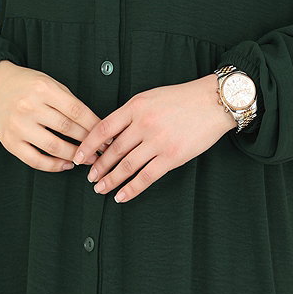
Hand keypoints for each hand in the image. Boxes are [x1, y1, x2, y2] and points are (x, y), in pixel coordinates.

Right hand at [0, 60, 105, 171]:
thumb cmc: (24, 84)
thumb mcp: (48, 82)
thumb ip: (68, 101)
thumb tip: (93, 124)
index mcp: (43, 89)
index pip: (77, 110)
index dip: (95, 125)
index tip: (107, 135)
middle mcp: (29, 107)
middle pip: (67, 129)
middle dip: (89, 141)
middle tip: (103, 149)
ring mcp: (18, 126)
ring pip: (54, 146)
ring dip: (75, 156)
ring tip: (88, 159)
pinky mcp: (9, 142)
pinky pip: (35, 160)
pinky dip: (54, 166)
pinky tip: (66, 164)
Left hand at [72, 74, 234, 202]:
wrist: (214, 101)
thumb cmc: (182, 98)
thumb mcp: (150, 97)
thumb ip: (130, 114)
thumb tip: (109, 135)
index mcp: (135, 106)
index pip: (103, 128)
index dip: (88, 145)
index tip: (79, 157)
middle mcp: (144, 123)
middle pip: (112, 150)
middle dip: (98, 167)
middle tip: (90, 177)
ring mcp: (158, 141)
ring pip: (126, 166)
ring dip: (110, 180)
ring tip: (101, 188)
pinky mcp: (172, 156)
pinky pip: (146, 177)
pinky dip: (131, 189)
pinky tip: (121, 196)